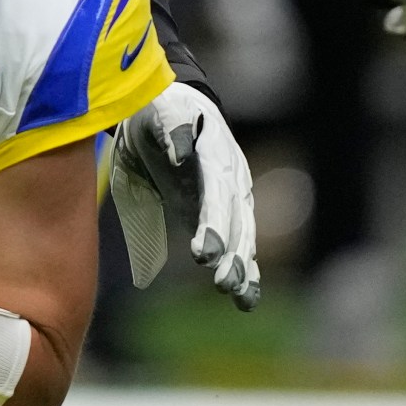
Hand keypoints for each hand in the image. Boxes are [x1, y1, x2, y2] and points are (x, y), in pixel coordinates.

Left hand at [108, 83, 259, 308]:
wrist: (168, 107)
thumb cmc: (160, 109)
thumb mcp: (160, 109)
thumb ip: (172, 128)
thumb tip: (179, 154)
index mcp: (215, 152)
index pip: (216, 190)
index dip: (213, 222)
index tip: (204, 252)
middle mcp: (231, 177)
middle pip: (236, 218)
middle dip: (231, 251)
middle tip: (223, 282)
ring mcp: (230, 198)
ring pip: (242, 235)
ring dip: (241, 265)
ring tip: (238, 296)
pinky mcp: (220, 214)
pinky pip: (236, 243)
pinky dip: (244, 270)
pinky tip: (246, 298)